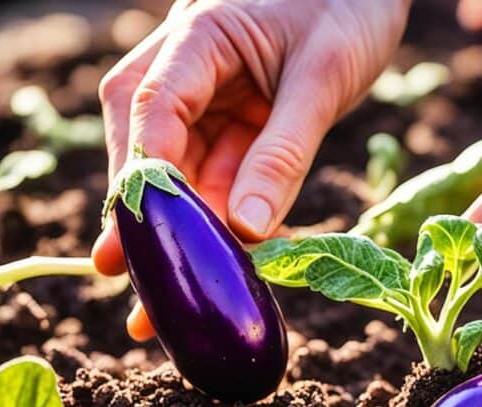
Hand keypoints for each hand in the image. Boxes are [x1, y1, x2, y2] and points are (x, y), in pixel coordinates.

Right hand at [92, 0, 409, 340]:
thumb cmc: (348, 5)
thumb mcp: (323, 77)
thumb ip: (284, 152)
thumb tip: (246, 233)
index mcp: (198, 37)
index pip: (153, 108)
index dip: (144, 176)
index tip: (142, 238)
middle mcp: (186, 69)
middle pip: (150, 146)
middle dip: (145, 216)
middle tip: (133, 284)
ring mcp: (207, 99)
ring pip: (182, 171)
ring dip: (178, 232)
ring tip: (164, 302)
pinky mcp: (231, 124)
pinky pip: (218, 178)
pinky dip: (216, 223)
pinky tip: (210, 270)